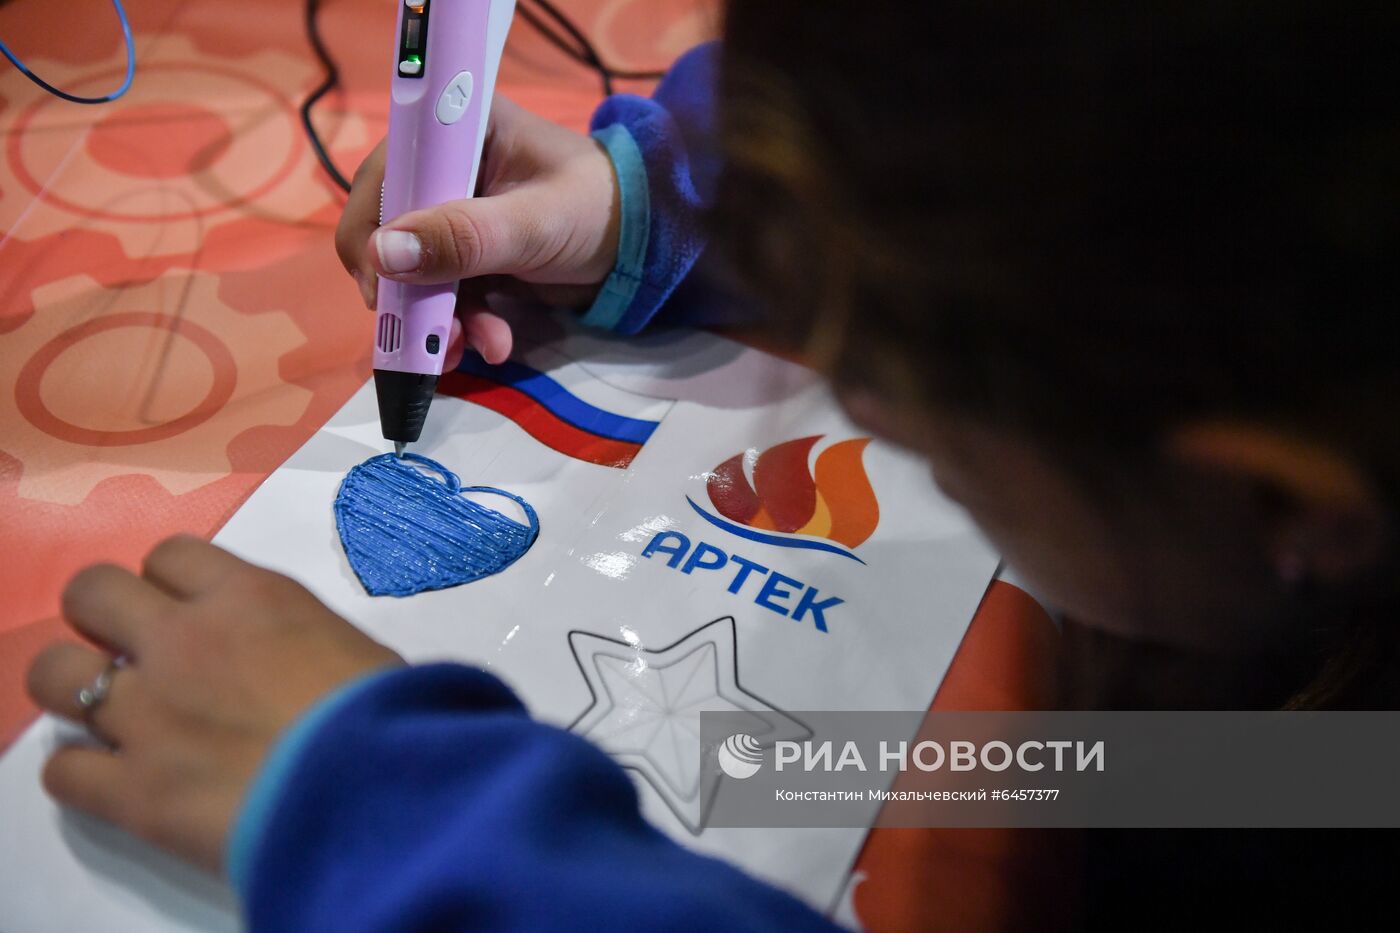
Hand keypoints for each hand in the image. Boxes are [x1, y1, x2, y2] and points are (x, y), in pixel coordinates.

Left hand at [25, 536, 402, 873]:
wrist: (377, 792)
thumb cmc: (391, 714)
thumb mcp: (352, 648)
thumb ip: (299, 640)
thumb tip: (296, 664)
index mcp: (249, 596)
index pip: (170, 554)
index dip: (171, 583)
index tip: (188, 611)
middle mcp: (182, 640)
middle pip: (91, 592)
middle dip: (102, 617)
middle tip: (135, 653)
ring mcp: (146, 713)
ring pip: (53, 672)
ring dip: (76, 688)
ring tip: (111, 714)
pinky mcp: (130, 789)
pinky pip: (60, 769)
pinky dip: (82, 772)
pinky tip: (116, 780)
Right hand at [337, 96, 621, 366]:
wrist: (640, 242)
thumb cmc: (595, 208)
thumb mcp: (533, 223)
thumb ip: (464, 237)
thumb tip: (384, 255)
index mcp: (451, 129)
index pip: (381, 179)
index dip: (371, 235)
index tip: (386, 286)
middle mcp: (441, 166)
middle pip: (386, 232)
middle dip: (407, 290)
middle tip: (427, 335)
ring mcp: (451, 213)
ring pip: (412, 273)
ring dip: (435, 318)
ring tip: (469, 350)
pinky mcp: (466, 253)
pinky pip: (442, 293)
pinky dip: (459, 323)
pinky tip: (491, 344)